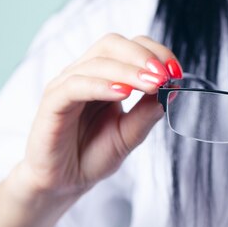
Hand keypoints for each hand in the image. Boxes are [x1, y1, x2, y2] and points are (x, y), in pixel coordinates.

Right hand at [18, 34, 181, 199]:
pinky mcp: (51, 103)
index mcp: (105, 76)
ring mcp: (66, 86)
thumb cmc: (92, 155)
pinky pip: (75, 86)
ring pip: (96, 63)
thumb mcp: (130, 135)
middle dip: (142, 56)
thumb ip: (147, 113)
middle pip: (112, 44)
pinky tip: (123, 93)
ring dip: (128, 71)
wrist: (63, 183)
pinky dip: (101, 86)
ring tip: (152, 84)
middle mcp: (84, 74)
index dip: (155, 53)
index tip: (176, 71)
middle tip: (164, 75)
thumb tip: (171, 90)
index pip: (131, 47)